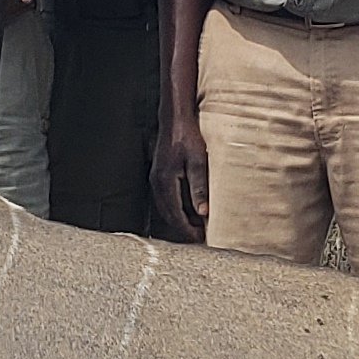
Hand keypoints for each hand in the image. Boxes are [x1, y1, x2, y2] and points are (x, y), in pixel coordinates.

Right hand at [152, 121, 210, 240]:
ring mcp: (155, 179)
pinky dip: (175, 208)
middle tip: (199, 236)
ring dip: (179, 219)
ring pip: (165, 208)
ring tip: (195, 225)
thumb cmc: (187, 138)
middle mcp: (157, 183)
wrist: (175, 120)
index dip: (187, 229)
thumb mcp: (198, 163)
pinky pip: (165, 199)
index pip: (176, 214)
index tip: (199, 238)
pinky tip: (187, 209)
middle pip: (168, 215)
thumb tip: (203, 212)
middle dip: (183, 228)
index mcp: (165, 182)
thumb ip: (199, 188)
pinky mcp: (158, 175)